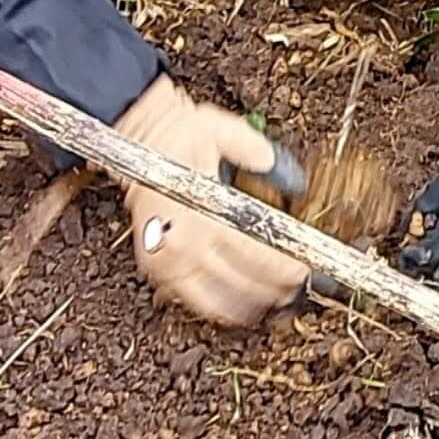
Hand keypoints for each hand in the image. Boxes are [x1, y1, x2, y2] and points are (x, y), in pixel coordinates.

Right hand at [115, 76, 309, 325]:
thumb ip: (260, 155)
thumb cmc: (178, 134)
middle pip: (239, 281)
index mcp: (203, 212)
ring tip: (272, 303)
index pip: (254, 252)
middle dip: (273, 289)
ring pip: (214, 300)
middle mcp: (183, 241)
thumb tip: (291, 181)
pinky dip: (214, 307)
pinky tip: (234, 307)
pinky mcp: (153, 265)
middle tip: (296, 289)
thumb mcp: (224, 131)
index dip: (283, 267)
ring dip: (247, 305)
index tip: (304, 271)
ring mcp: (166, 258)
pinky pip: (188, 299)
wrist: (133, 138)